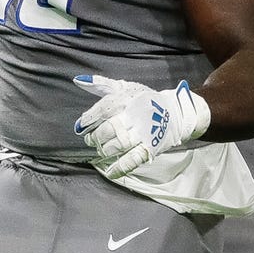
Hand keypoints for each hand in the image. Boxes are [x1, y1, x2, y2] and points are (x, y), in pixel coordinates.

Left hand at [76, 75, 210, 177]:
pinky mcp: (150, 147)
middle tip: (91, 139)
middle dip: (95, 137)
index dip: (88, 119)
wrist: (175, 111)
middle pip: (109, 129)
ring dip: (105, 149)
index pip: (102, 110)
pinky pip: (132, 160)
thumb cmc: (144, 100)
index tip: (81, 126)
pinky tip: (110, 172)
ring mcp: (143, 133)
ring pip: (118, 145)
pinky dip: (120, 168)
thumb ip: (100, 84)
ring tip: (101, 149)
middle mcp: (134, 116)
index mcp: (127, 99)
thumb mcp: (123, 87)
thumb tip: (78, 81)